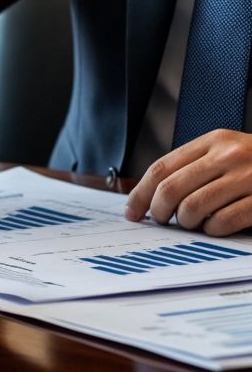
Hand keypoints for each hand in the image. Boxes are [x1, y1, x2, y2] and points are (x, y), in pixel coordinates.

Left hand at [124, 130, 251, 235]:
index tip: (132, 212)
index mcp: (214, 141)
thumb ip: (194, 168)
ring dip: (187, 223)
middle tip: (161, 222)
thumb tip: (149, 196)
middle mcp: (230, 155)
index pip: (161, 168)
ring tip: (194, 224)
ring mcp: (249, 176)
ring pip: (194, 207)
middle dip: (159, 212)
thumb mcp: (227, 154)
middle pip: (171, 189)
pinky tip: (217, 228)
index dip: (140, 193)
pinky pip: (223, 222)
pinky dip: (213, 230)